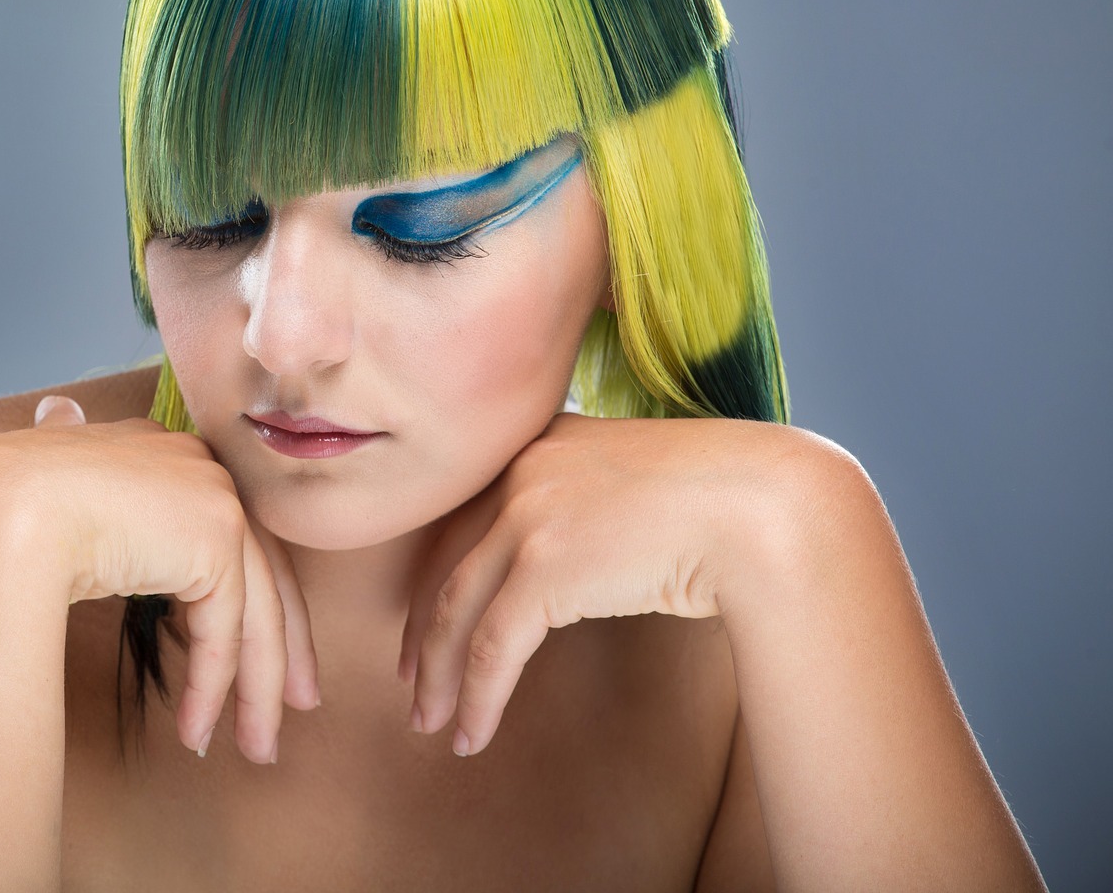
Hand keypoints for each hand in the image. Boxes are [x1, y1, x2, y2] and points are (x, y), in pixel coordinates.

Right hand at [0, 395, 320, 761]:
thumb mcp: (46, 481)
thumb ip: (67, 451)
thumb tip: (58, 408)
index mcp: (161, 448)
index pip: (226, 531)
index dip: (247, 594)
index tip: (254, 652)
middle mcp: (198, 461)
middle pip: (263, 567)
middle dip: (282, 647)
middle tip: (295, 706)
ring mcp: (213, 492)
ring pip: (256, 607)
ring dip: (257, 689)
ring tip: (254, 746)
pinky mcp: (216, 532)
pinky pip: (226, 628)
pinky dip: (214, 687)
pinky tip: (194, 731)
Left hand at [396, 413, 789, 754]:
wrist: (764, 506)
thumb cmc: (722, 502)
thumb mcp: (634, 485)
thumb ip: (587, 506)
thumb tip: (572, 559)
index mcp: (538, 442)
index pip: (462, 516)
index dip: (434, 576)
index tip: (420, 624)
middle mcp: (519, 470)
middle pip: (443, 562)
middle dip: (421, 633)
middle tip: (413, 682)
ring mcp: (526, 514)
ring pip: (454, 610)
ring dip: (440, 678)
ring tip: (432, 723)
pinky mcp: (544, 567)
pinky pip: (492, 647)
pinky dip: (478, 697)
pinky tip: (472, 734)